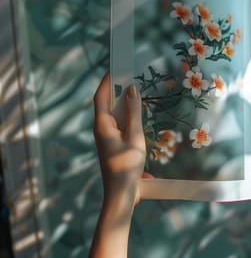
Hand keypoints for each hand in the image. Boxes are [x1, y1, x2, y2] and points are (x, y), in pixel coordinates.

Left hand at [90, 72, 144, 257]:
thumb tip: (131, 89)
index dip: (107, 79)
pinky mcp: (115, 144)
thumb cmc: (127, 166)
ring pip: (115, 113)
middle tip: (129, 73)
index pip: (101, 95)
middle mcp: (102, 129)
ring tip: (136, 90)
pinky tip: (140, 115)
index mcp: (102, 125)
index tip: (115, 64)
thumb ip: (134, 112)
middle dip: (117, 87)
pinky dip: (129, 115)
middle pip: (107, 102)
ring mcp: (108, 137)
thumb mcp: (135, 136)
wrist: (122, 194)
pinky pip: (121, 124)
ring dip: (125, 102)